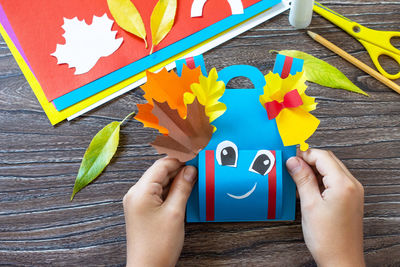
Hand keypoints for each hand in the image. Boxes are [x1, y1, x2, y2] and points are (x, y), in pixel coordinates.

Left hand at [123, 158, 196, 266]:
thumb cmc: (158, 245)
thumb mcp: (175, 213)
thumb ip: (182, 187)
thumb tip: (190, 170)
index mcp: (140, 191)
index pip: (161, 165)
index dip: (180, 158)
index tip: (194, 153)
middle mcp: (135, 193)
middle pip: (159, 171)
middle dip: (179, 167)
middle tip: (197, 163)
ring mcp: (137, 202)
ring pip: (158, 181)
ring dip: (175, 177)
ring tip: (193, 175)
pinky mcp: (142, 209)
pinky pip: (156, 191)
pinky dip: (170, 188)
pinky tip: (182, 188)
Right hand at [286, 149, 364, 266]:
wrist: (341, 261)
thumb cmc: (328, 239)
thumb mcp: (310, 205)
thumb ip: (302, 179)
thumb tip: (293, 161)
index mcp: (344, 184)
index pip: (323, 156)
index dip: (304, 154)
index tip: (289, 157)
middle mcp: (352, 185)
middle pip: (328, 160)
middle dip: (308, 160)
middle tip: (290, 165)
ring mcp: (352, 193)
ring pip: (331, 170)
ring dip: (313, 170)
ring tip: (296, 178)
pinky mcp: (349, 200)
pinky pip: (334, 181)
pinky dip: (319, 180)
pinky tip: (306, 188)